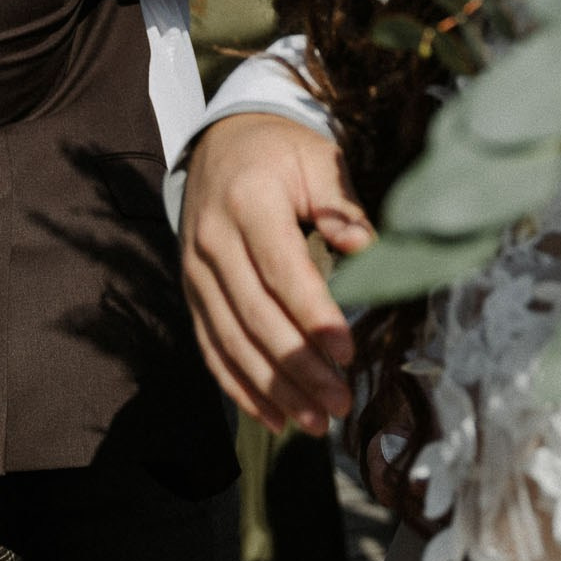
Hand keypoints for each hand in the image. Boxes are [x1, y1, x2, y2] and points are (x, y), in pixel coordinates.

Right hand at [180, 111, 374, 435]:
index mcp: (248, 202)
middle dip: (297, 367)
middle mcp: (212, 240)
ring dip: (271, 388)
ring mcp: (194, 270)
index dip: (314, 316)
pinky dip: (239, 386)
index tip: (348, 353)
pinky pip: (210, 347)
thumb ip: (343, 207)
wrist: (220, 139)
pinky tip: (273, 416)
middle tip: (339, 403)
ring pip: (230, 341)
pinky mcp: (191, 292)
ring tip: (314, 421)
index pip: (281, 271)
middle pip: (254, 316)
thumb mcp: (319, 160)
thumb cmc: (281, 151)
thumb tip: (369, 251)